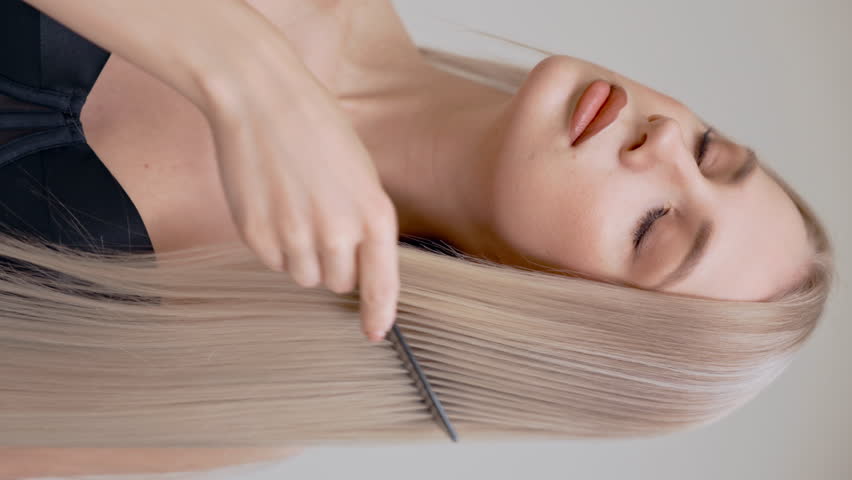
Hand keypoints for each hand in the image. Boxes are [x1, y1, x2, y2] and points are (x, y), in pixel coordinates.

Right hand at [199, 45, 398, 342]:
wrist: (260, 99)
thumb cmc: (316, 127)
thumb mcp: (360, 172)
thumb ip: (363, 221)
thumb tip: (354, 265)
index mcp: (374, 214)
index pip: (381, 283)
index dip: (378, 313)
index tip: (374, 332)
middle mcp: (338, 232)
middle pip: (339, 283)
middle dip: (335, 265)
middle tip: (322, 224)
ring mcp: (295, 237)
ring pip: (305, 276)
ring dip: (303, 256)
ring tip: (295, 208)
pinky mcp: (258, 236)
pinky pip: (272, 262)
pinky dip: (274, 245)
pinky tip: (272, 204)